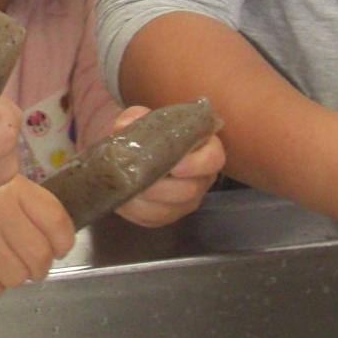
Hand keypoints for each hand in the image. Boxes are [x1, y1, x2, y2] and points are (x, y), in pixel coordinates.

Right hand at [0, 177, 74, 296]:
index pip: (55, 222)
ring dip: (12, 275)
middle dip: (37, 267)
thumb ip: (23, 203)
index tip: (56, 249)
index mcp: (12, 186)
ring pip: (17, 276)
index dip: (62, 243)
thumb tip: (55, 240)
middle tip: (27, 263)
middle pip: (39, 257)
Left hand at [106, 107, 226, 227]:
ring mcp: (186, 201)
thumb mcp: (143, 118)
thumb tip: (125, 125)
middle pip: (190, 190)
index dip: (197, 164)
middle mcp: (200, 179)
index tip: (176, 166)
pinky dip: (136, 211)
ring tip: (128, 188)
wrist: (136, 154)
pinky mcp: (167, 216)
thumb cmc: (149, 134)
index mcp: (205, 150)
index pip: (214, 159)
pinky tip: (124, 199)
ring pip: (171, 209)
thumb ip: (136, 117)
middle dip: (162, 187)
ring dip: (147, 201)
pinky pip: (154, 219)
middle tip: (140, 178)